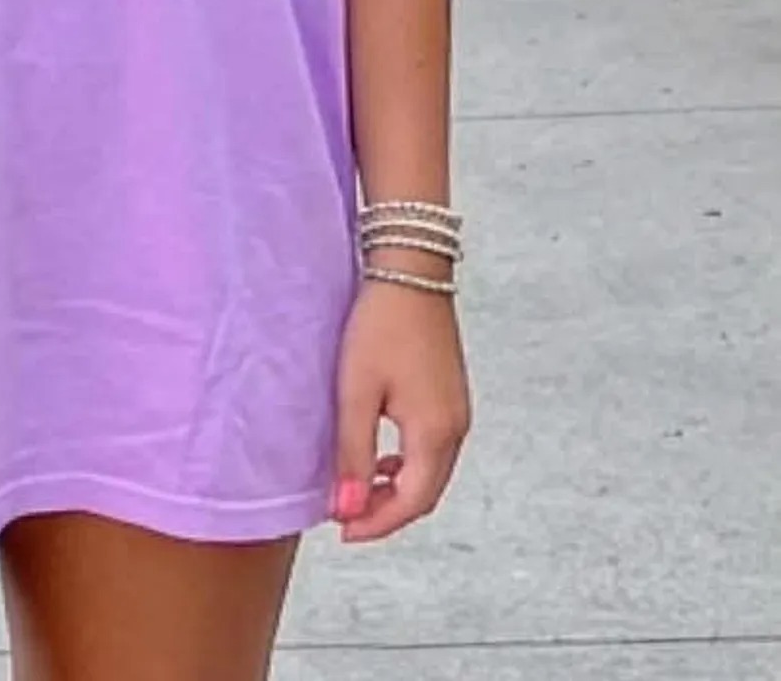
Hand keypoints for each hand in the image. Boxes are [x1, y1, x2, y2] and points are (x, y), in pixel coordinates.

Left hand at [330, 279, 470, 543]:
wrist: (411, 269)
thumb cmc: (380, 325)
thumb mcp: (356, 390)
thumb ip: (353, 453)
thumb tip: (349, 509)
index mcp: (436, 433)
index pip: (411, 502)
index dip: (376, 523)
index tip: (341, 530)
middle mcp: (456, 428)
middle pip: (426, 493)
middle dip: (387, 511)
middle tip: (346, 516)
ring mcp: (458, 410)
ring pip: (431, 472)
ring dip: (398, 488)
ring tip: (358, 488)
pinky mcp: (451, 393)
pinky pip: (433, 448)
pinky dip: (408, 464)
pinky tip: (381, 455)